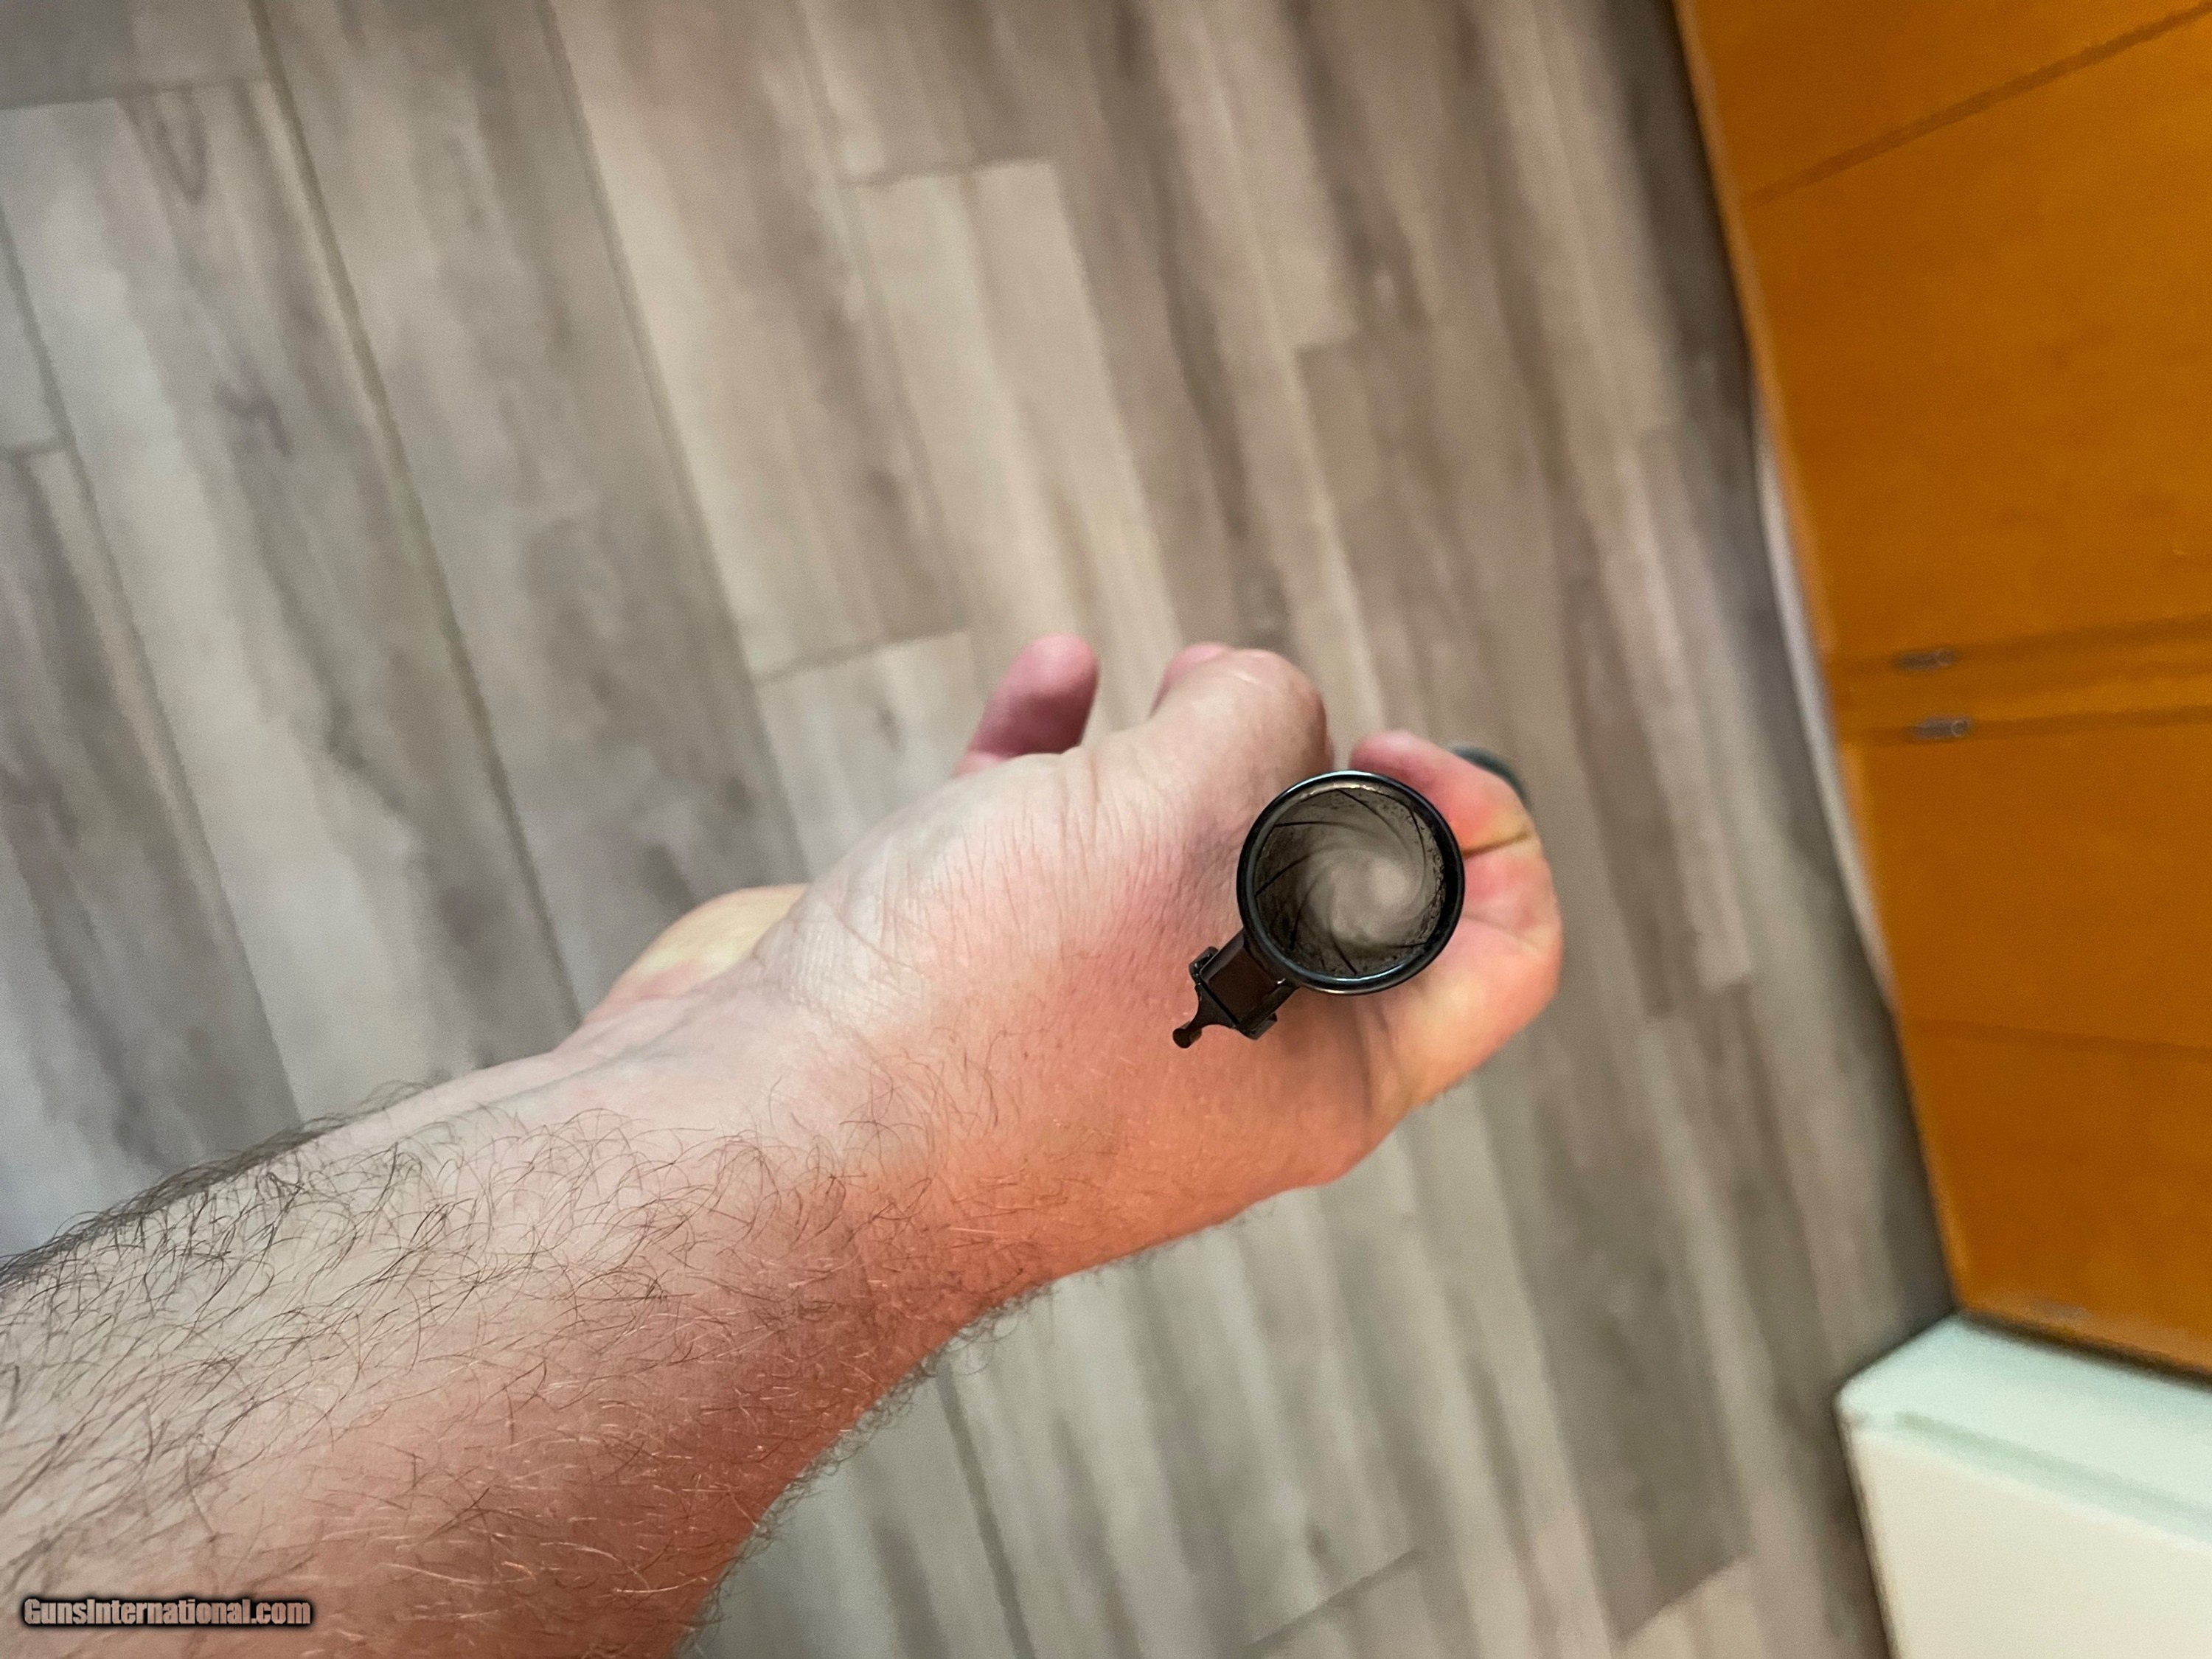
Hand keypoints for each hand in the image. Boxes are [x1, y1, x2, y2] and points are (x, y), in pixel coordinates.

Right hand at [577, 637, 1560, 1284]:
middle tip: (1241, 712)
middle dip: (1302, 764)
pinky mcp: (970, 974)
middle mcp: (1222, 1060)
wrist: (752, 1146)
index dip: (1485, 826)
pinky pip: (1041, 844)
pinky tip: (1054, 671)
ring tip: (1160, 685)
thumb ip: (1262, 723)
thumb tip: (1245, 699)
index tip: (1390, 753)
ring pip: (1174, 853)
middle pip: (1325, 884)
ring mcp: (1089, 1023)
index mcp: (1326, 1074)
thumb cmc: (988, 1019)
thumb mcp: (1186, 823)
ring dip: (1177, 748)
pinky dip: (1055, 751)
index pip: (1496, 955)